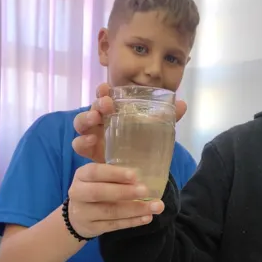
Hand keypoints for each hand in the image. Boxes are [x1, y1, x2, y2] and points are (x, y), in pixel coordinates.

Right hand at [67, 163, 164, 237]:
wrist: (76, 217)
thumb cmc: (94, 188)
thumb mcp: (98, 175)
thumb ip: (111, 167)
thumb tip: (136, 159)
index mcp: (81, 175)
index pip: (94, 172)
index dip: (114, 173)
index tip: (134, 175)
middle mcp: (78, 193)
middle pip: (99, 193)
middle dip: (124, 192)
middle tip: (145, 191)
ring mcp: (83, 213)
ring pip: (109, 212)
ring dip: (135, 209)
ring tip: (155, 206)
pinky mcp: (92, 228)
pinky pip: (114, 225)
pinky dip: (132, 221)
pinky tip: (147, 217)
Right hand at [72, 83, 187, 162]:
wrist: (136, 174)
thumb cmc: (142, 147)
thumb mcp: (156, 132)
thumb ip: (167, 118)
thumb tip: (182, 104)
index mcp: (114, 112)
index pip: (105, 96)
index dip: (103, 90)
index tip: (107, 87)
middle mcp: (101, 121)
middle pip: (92, 107)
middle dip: (96, 103)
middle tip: (106, 104)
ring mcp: (92, 136)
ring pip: (80, 124)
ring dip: (85, 118)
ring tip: (94, 119)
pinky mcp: (89, 153)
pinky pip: (79, 145)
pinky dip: (82, 142)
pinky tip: (90, 141)